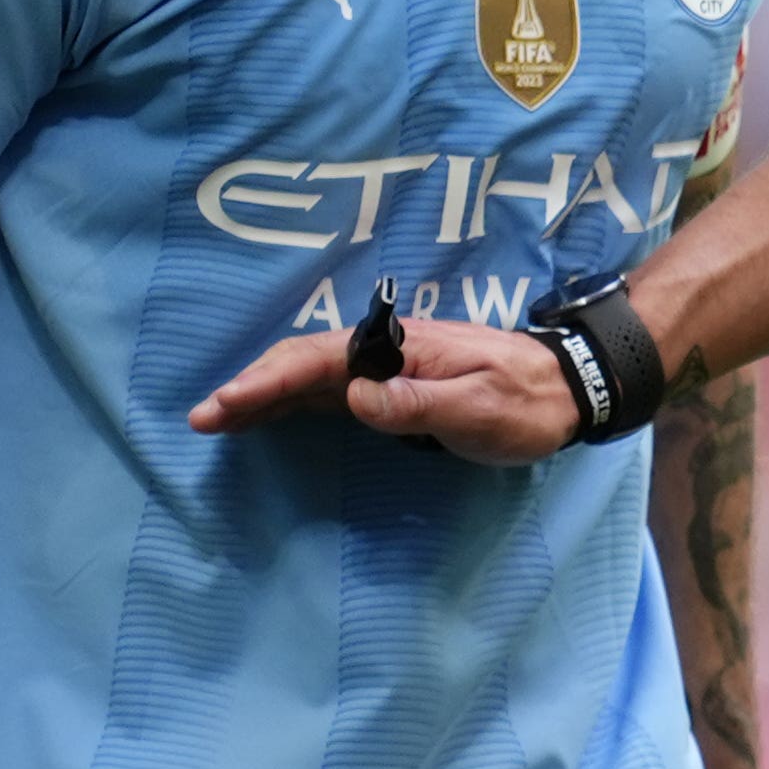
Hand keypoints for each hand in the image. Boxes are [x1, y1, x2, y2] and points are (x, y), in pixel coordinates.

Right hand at [187, 316, 581, 463]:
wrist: (567, 388)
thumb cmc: (527, 402)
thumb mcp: (479, 406)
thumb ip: (418, 403)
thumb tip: (356, 398)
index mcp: (403, 348)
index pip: (321, 361)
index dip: (269, 382)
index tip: (228, 404)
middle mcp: (387, 352)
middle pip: (303, 364)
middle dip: (250, 387)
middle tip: (202, 418)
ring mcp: (388, 369)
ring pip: (311, 378)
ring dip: (263, 396)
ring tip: (216, 419)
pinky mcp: (394, 389)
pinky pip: (330, 392)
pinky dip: (291, 403)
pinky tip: (265, 417)